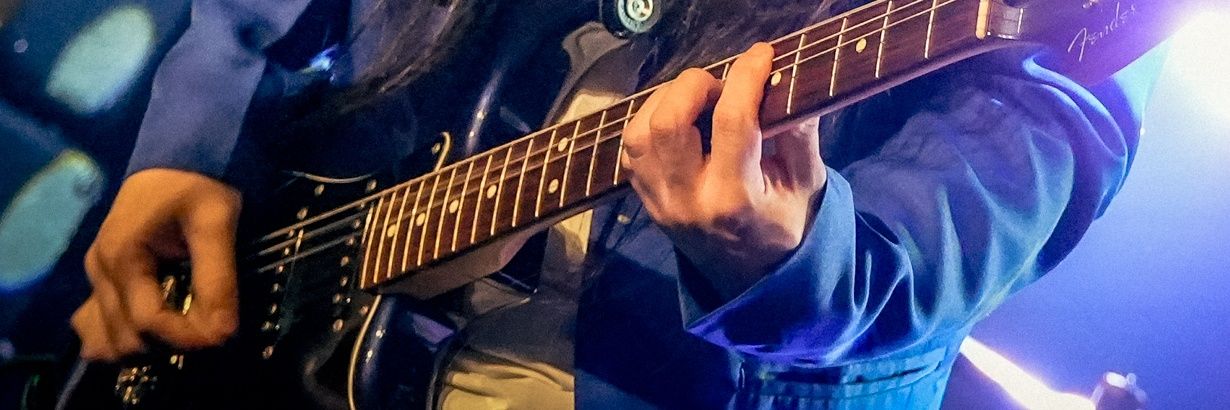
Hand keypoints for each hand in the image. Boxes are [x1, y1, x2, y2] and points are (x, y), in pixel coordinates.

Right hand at [72, 169, 241, 360]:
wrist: (179, 151)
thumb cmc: (199, 182)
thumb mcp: (216, 222)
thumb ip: (217, 277)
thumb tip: (222, 333)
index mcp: (122, 256)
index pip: (148, 322)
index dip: (186, 338)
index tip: (222, 336)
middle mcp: (100, 269)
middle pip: (125, 336)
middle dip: (168, 344)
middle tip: (207, 329)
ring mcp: (97, 272)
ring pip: (107, 335)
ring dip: (146, 345)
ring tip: (186, 329)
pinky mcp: (104, 273)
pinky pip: (100, 320)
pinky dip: (124, 335)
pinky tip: (155, 331)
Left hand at [621, 43, 826, 298]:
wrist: (753, 279)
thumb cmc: (785, 225)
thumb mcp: (805, 184)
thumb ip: (798, 135)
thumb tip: (786, 82)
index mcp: (735, 199)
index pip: (731, 122)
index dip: (745, 78)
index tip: (760, 55)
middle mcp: (689, 200)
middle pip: (667, 123)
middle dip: (693, 85)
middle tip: (721, 84)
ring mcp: (659, 203)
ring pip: (639, 133)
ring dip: (666, 101)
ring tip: (698, 98)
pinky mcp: (645, 201)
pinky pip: (631, 150)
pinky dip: (650, 122)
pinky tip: (679, 119)